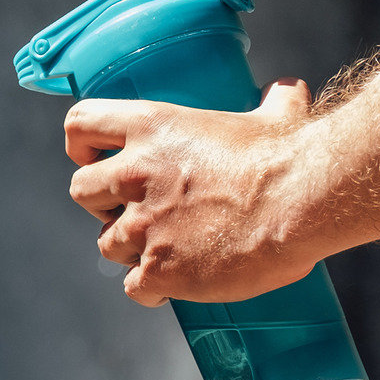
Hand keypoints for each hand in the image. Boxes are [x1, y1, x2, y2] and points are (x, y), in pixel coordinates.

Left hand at [65, 79, 320, 306]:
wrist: (299, 202)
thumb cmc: (287, 157)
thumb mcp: (276, 117)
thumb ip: (273, 103)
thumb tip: (287, 91)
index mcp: (152, 128)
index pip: (81, 125)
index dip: (83, 146)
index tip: (96, 159)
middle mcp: (135, 174)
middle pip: (83, 192)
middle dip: (105, 205)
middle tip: (138, 212)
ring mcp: (142, 225)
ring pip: (107, 245)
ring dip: (132, 250)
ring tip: (169, 251)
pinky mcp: (159, 269)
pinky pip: (134, 287)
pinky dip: (153, 288)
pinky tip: (177, 284)